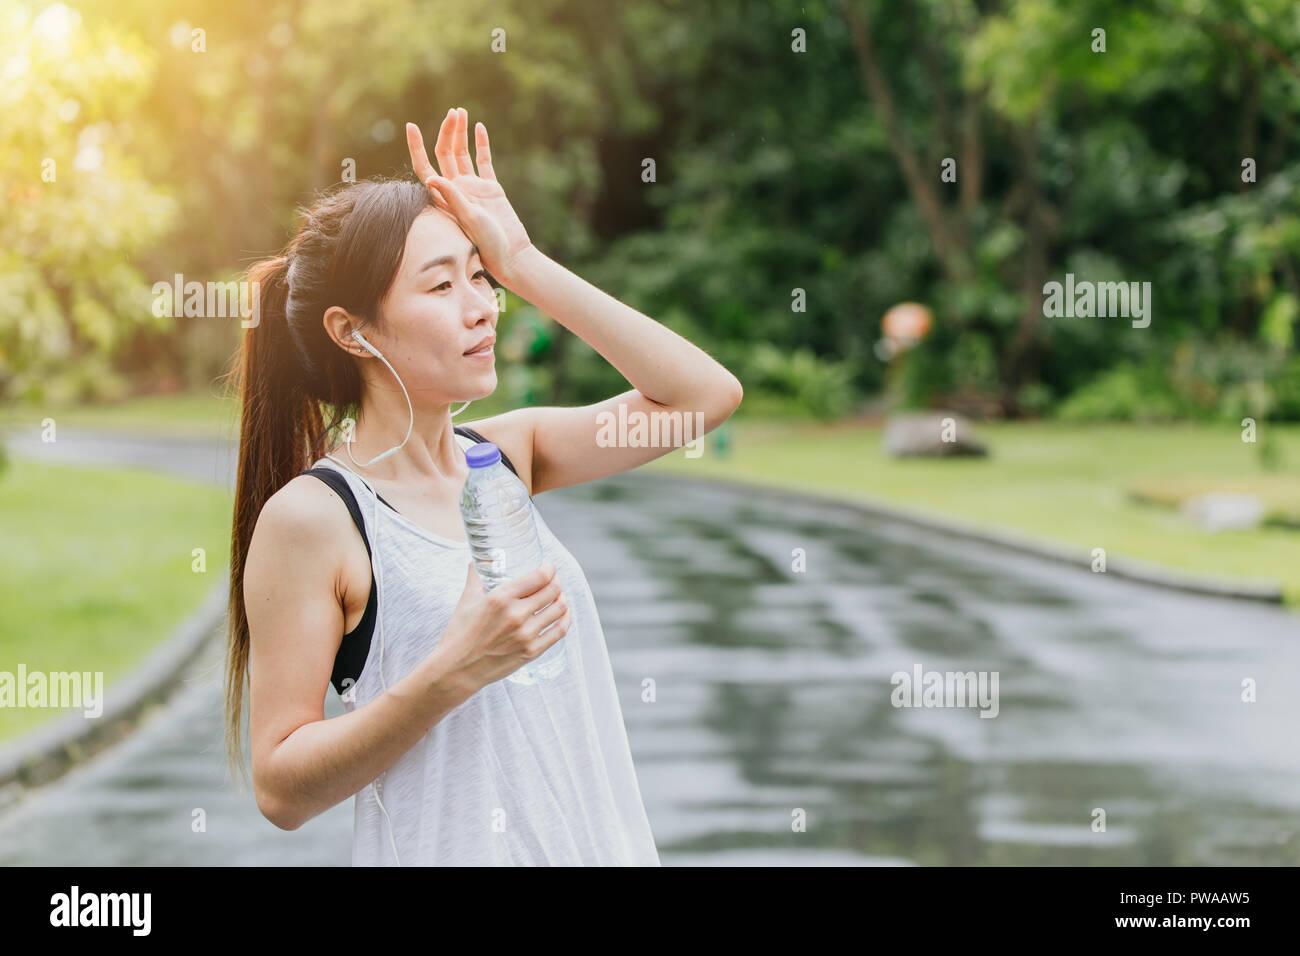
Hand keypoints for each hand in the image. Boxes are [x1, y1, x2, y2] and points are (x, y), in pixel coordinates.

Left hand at [406, 108, 534, 284]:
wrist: (512, 253)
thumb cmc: (488, 243)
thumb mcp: (469, 219)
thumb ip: (452, 197)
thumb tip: (430, 177)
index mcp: (445, 197)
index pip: (424, 167)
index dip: (416, 147)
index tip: (411, 125)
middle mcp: (456, 189)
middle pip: (445, 154)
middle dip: (447, 132)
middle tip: (452, 113)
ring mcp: (473, 187)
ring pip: (462, 153)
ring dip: (460, 133)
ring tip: (460, 112)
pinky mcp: (491, 187)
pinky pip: (484, 161)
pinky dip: (481, 144)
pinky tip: (478, 127)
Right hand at [434, 560, 569, 690]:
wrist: (456, 670)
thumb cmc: (459, 634)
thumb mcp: (466, 601)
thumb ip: (475, 579)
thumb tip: (476, 562)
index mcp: (500, 598)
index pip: (539, 576)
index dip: (549, 569)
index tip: (549, 568)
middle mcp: (516, 615)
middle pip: (553, 590)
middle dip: (556, 582)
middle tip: (554, 581)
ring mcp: (526, 635)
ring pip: (559, 609)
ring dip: (562, 599)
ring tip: (558, 596)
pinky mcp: (531, 652)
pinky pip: (559, 631)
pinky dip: (565, 619)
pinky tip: (563, 614)